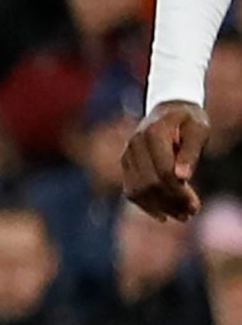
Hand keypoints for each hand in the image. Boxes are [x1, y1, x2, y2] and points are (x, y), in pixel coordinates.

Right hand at [123, 100, 206, 219]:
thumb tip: (182, 178)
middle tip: (190, 214)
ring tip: (180, 216)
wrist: (168, 108)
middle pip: (149, 182)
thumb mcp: (198, 129)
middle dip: (170, 202)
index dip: (180, 192)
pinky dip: (145, 205)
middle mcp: (135, 143)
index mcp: (154, 132)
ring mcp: (127, 153)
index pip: (163, 170)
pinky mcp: (125, 163)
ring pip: (137, 189)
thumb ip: (191, 151)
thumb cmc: (188, 120)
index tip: (196, 206)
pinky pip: (131, 189)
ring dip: (158, 207)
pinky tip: (162, 215)